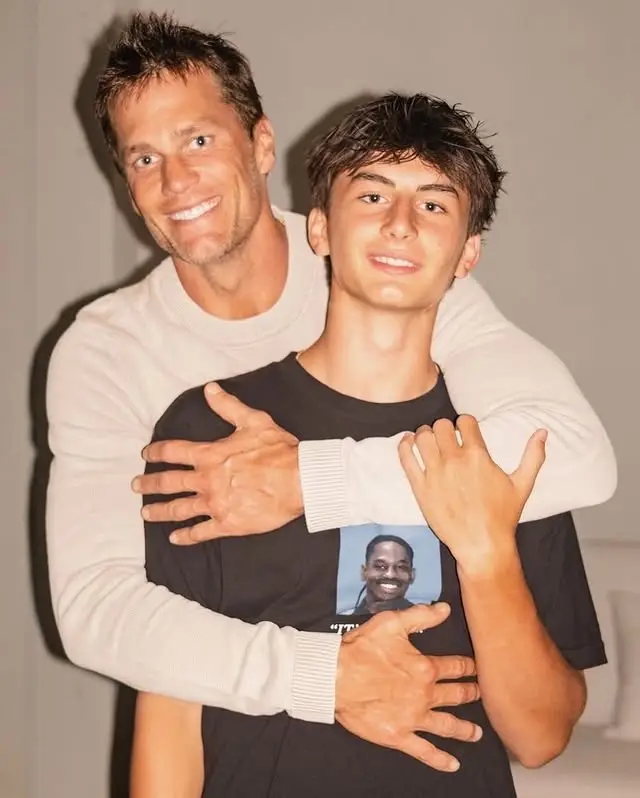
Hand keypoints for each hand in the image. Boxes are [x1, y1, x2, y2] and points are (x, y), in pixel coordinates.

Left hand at [132, 383, 302, 543]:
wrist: (299, 481)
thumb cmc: (278, 451)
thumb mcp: (253, 421)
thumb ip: (228, 406)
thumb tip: (210, 389)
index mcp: (210, 455)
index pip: (174, 452)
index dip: (156, 452)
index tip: (145, 455)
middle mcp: (207, 481)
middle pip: (168, 482)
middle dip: (148, 484)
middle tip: (135, 486)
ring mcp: (215, 504)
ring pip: (179, 509)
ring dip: (159, 511)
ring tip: (146, 513)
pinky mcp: (227, 524)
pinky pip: (200, 532)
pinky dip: (185, 536)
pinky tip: (175, 538)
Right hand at [336, 603, 480, 770]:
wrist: (335, 677)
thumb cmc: (361, 649)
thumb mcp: (391, 623)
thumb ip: (421, 616)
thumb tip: (445, 609)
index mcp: (425, 668)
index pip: (455, 667)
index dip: (468, 667)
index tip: (476, 668)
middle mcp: (424, 695)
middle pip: (456, 696)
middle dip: (471, 694)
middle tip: (480, 695)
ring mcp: (413, 718)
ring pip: (447, 726)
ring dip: (465, 729)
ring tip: (476, 732)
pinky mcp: (398, 736)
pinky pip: (425, 751)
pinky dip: (441, 760)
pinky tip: (453, 764)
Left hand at [398, 415, 546, 569]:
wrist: (482, 545)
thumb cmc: (502, 517)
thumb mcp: (522, 485)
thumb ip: (533, 456)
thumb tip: (543, 432)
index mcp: (478, 456)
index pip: (465, 421)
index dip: (465, 423)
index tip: (465, 432)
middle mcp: (455, 461)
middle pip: (441, 425)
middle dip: (444, 428)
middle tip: (446, 438)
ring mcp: (435, 473)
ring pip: (423, 436)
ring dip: (425, 434)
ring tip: (429, 441)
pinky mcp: (420, 487)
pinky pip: (406, 457)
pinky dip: (405, 445)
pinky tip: (409, 443)